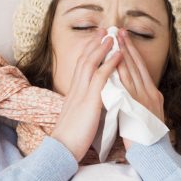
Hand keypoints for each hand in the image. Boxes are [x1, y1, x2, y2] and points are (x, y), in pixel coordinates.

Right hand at [50, 28, 123, 161]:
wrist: (62, 149)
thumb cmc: (71, 138)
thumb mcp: (78, 117)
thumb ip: (84, 106)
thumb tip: (94, 101)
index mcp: (73, 93)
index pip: (80, 66)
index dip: (89, 52)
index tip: (97, 41)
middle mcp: (75, 90)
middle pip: (84, 59)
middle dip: (95, 43)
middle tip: (105, 30)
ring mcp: (81, 94)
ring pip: (90, 64)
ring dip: (102, 48)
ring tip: (112, 36)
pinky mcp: (88, 101)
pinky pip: (99, 78)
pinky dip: (109, 64)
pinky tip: (118, 56)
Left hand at [116, 28, 165, 150]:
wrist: (153, 153)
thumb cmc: (147, 139)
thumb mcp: (147, 116)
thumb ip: (140, 102)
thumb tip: (130, 93)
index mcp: (153, 95)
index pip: (141, 68)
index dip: (132, 52)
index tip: (124, 39)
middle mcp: (151, 93)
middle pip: (137, 65)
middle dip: (127, 46)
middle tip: (118, 30)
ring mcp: (144, 99)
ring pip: (132, 71)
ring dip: (123, 53)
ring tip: (115, 39)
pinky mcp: (137, 106)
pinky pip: (127, 85)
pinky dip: (121, 71)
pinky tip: (114, 61)